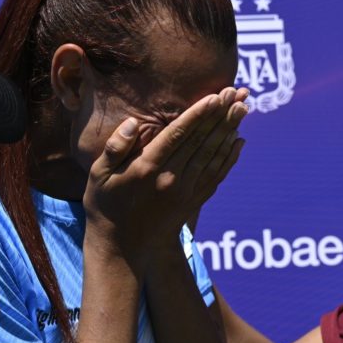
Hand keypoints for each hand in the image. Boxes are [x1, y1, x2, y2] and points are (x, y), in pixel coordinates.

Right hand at [84, 89, 246, 259]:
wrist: (121, 249)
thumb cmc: (105, 207)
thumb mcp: (98, 175)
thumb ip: (115, 148)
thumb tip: (133, 123)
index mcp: (147, 167)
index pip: (179, 134)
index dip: (199, 114)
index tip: (217, 96)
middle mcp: (171, 179)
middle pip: (202, 140)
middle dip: (221, 114)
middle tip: (238, 92)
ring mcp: (185, 192)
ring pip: (213, 155)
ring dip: (230, 130)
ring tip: (244, 108)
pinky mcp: (192, 202)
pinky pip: (216, 176)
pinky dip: (230, 157)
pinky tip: (239, 141)